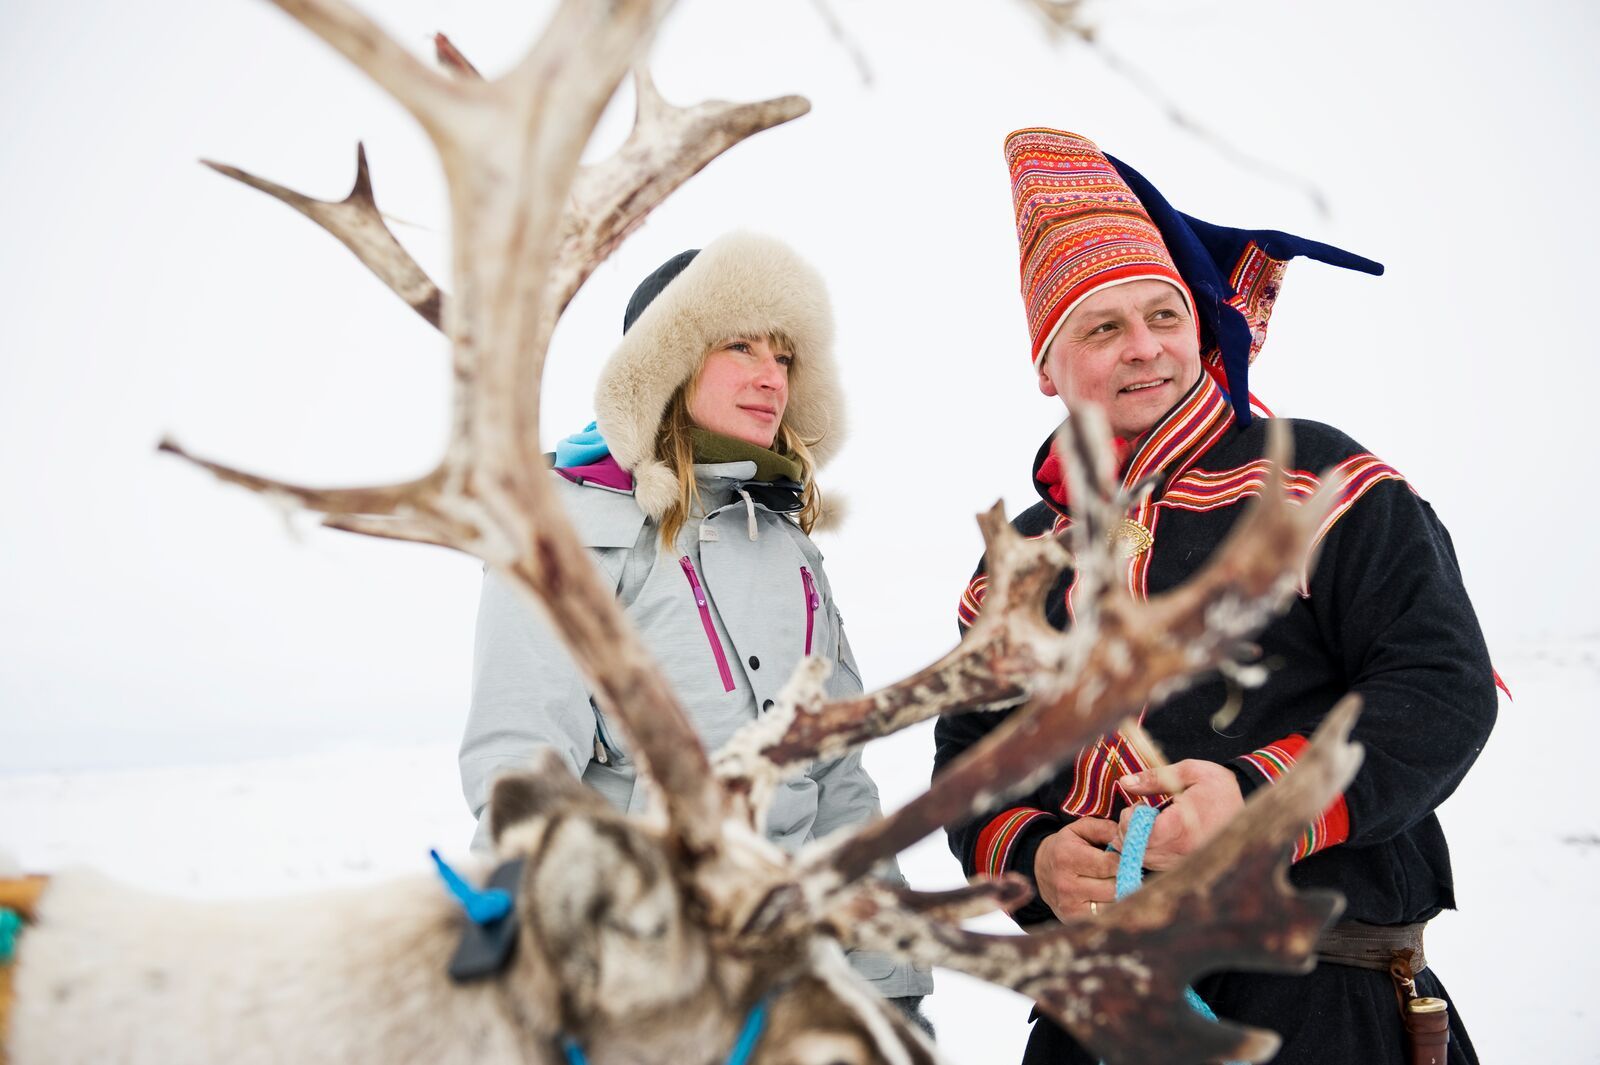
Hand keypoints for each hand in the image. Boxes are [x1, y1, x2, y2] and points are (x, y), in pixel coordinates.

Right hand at [1033, 817, 1119, 919]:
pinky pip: (1105, 916)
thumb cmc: (1066, 847)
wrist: (1039, 871)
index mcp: (1067, 856)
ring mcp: (1069, 905)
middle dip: (1126, 878)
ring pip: (1112, 904)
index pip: (1109, 864)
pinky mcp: (1072, 919)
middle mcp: (1066, 884)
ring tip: (1121, 883)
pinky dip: (1113, 906)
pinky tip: (1110, 896)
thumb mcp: (1080, 830)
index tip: (1129, 857)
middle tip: (1130, 871)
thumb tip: (1127, 841)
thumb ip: (1105, 829)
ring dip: (1122, 894)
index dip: (1126, 860)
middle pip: (1113, 887)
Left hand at [1117, 761, 1242, 869]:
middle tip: (1138, 813)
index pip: (1140, 836)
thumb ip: (1155, 777)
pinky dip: (1148, 852)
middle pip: (1138, 852)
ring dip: (1135, 842)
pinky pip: (1158, 866)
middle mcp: (1184, 851)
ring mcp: (1187, 862)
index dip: (1129, 822)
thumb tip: (1125, 782)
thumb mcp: (1190, 772)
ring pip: (1145, 862)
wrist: (1251, 808)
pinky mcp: (1188, 867)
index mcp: (1183, 827)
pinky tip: (1152, 835)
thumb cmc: (1220, 788)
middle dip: (1128, 831)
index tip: (1138, 806)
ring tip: (1145, 822)